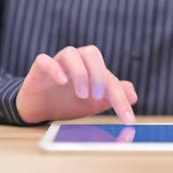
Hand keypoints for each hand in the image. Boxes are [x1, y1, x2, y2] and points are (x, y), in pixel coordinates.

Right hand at [16, 45, 137, 124]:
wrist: (39, 108)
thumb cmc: (68, 102)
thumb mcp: (93, 103)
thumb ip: (113, 97)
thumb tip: (134, 94)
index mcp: (91, 67)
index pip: (109, 77)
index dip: (120, 98)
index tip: (128, 119)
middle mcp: (76, 60)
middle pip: (91, 53)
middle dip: (99, 75)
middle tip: (98, 96)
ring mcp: (57, 62)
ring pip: (71, 53)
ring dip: (80, 73)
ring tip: (82, 94)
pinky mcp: (39, 68)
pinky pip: (45, 60)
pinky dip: (54, 68)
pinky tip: (62, 81)